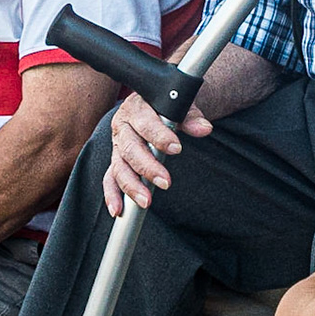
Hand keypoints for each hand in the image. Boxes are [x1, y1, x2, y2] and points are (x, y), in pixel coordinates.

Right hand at [103, 91, 211, 214]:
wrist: (155, 105)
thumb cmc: (166, 106)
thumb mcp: (179, 106)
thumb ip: (191, 118)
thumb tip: (204, 128)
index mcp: (136, 109)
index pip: (146, 123)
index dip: (160, 136)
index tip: (176, 148)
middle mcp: (122, 127)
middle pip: (130, 149)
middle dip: (147, 167)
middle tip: (166, 182)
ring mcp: (117, 146)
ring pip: (119, 167)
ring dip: (131, 185)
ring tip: (146, 201)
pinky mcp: (116, 161)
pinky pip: (110, 178)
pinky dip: (112, 194)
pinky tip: (117, 210)